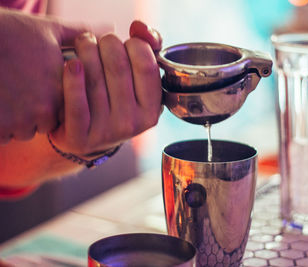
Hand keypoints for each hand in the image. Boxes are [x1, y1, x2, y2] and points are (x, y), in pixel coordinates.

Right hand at [0, 8, 86, 143]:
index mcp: (62, 89)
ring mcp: (21, 121)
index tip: (41, 81)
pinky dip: (1, 124)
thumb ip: (82, 34)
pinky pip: (5, 135)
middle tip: (21, 87)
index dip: (54, 96)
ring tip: (8, 92)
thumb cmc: (9, 33)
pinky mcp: (0, 128)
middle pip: (46, 121)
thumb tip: (110, 28)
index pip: (68, 106)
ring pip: (24, 130)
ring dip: (17, 119)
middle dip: (36, 111)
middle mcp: (46, 109)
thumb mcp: (48, 29)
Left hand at [49, 21, 162, 156]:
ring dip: (85, 51)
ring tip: (82, 44)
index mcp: (151, 110)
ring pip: (94, 79)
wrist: (87, 139)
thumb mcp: (136, 84)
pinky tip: (71, 64)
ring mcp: (107, 132)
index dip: (135, 44)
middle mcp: (133, 123)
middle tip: (98, 40)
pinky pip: (76, 104)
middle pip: (118, 67)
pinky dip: (72, 79)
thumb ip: (146, 50)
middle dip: (106, 43)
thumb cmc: (114, 102)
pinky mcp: (80, 137)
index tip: (125, 42)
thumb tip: (139, 28)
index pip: (147, 66)